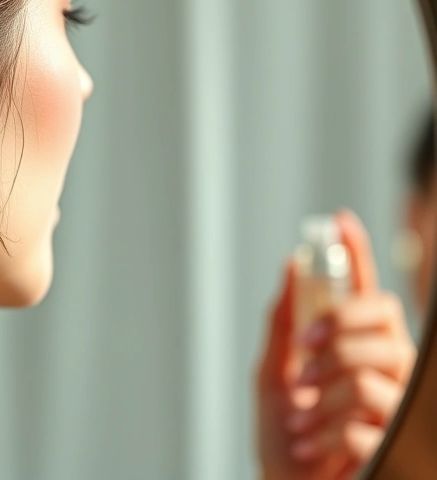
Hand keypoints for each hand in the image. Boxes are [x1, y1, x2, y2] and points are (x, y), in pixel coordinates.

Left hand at [257, 210, 415, 479]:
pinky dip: (325, 433)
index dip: (358, 256)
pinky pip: (364, 420)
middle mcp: (388, 371)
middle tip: (302, 359)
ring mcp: (398, 408)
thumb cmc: (283, 438)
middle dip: (335, 333)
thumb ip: (284, 325)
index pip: (368, 295)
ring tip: (302, 420)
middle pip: (383, 322)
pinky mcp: (396, 445)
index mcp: (359, 350)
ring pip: (372, 372)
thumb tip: (291, 266)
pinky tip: (312, 447)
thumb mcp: (271, 376)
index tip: (338, 222)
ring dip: (322, 397)